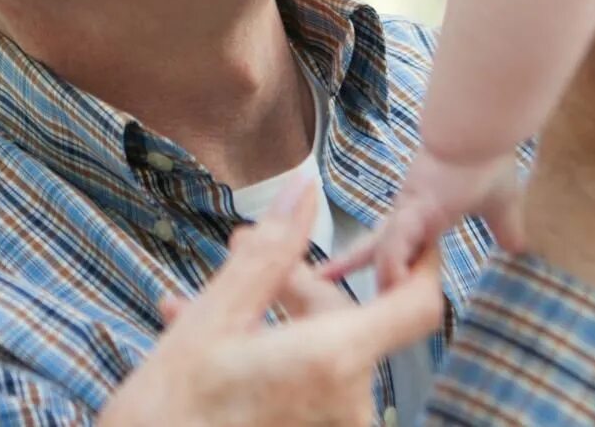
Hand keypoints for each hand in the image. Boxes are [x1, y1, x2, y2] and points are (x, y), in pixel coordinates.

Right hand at [99, 175, 441, 426]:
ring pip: (322, 348)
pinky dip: (269, 357)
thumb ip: (273, 250)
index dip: (421, 262)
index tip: (407, 231)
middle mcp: (347, 400)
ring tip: (201, 300)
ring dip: (272, 317)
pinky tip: (210, 340)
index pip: (419, 305)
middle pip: (352, 319)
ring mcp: (331, 425)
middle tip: (241, 249)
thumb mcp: (216, 314)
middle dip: (300, 282)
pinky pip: (305, 383)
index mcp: (335, 359)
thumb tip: (304, 191)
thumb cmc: (173, 403)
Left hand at [321, 149, 520, 290]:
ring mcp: (410, 209)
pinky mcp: (418, 206)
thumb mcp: (501, 206)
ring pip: (384, 250)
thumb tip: (519, 250)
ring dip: (379, 277)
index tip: (369, 275)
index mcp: (423, 212)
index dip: (381, 259)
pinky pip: (398, 241)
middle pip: (374, 244)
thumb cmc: (486, 159)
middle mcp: (408, 212)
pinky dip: (393, 264)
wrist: (481, 129)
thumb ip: (505, 229)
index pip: (394, 240)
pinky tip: (392, 285)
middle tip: (324, 278)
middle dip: (351, 263)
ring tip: (373, 304)